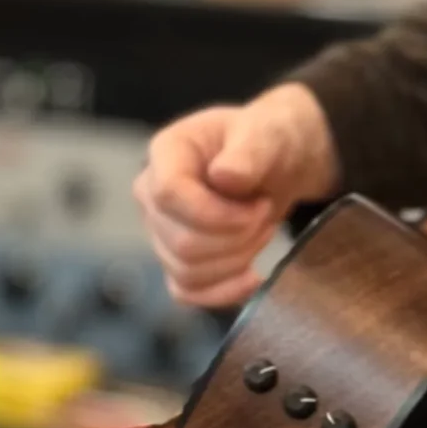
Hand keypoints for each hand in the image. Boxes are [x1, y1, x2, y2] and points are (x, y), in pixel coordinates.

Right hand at [133, 83, 341, 307]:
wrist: (276, 164)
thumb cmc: (265, 141)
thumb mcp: (266, 135)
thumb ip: (248, 152)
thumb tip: (224, 177)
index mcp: (166, 153)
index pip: (168, 194)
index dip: (216, 213)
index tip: (259, 205)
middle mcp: (151, 194)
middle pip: (182, 241)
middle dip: (237, 237)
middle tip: (266, 214)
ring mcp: (159, 231)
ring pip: (187, 270)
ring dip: (238, 259)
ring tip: (262, 230)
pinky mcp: (175, 261)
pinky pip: (187, 292)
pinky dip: (225, 291)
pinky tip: (254, 277)